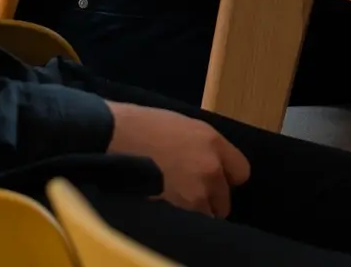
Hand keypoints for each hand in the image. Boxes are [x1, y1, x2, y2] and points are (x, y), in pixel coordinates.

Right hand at [106, 102, 250, 216]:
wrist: (108, 139)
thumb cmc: (139, 126)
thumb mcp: (179, 125)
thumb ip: (202, 145)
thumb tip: (209, 161)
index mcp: (212, 142)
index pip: (241, 172)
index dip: (226, 178)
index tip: (215, 181)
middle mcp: (210, 169)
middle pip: (225, 200)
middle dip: (210, 199)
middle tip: (189, 193)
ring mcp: (194, 195)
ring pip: (207, 216)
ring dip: (195, 212)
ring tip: (173, 203)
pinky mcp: (177, 213)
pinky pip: (189, 225)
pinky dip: (180, 221)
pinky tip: (164, 208)